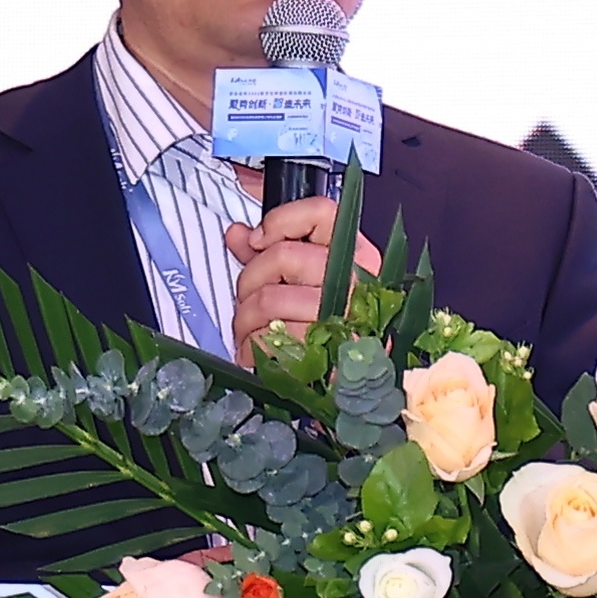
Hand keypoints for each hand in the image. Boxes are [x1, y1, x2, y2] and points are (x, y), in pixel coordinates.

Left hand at [225, 196, 381, 364]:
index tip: (260, 241)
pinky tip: (257, 352)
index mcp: (357, 257)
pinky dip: (250, 347)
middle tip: (250, 298)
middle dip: (251, 279)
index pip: (322, 213)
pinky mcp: (322, 354)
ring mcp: (341, 320)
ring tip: (252, 330)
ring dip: (245, 318)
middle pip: (283, 255)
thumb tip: (239, 234)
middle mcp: (356, 284)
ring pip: (267, 299)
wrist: (353, 384)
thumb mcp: (304, 280)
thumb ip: (270, 251)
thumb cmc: (327, 328)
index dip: (281, 222)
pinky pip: (266, 339)